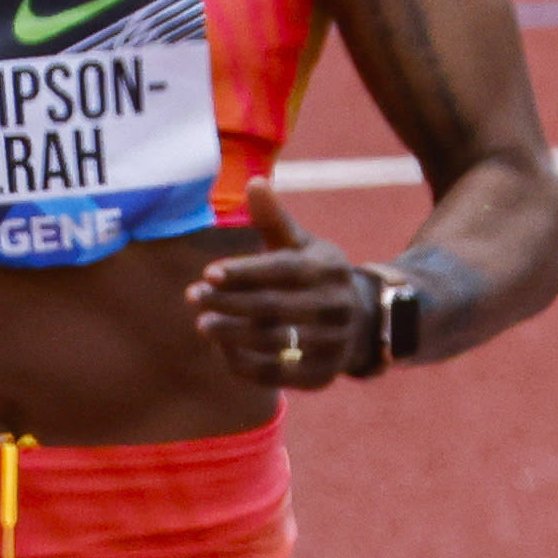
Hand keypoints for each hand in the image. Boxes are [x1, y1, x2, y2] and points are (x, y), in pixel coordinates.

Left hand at [182, 190, 377, 393]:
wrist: (363, 321)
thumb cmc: (315, 276)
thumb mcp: (302, 245)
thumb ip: (274, 220)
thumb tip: (254, 182)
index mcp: (328, 268)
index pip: (282, 270)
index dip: (244, 272)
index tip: (208, 272)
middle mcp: (334, 305)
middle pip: (273, 307)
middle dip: (229, 303)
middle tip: (193, 297)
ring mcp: (331, 343)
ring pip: (273, 342)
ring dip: (232, 335)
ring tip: (202, 324)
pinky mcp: (322, 375)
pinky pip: (276, 375)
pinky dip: (245, 364)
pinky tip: (222, 351)